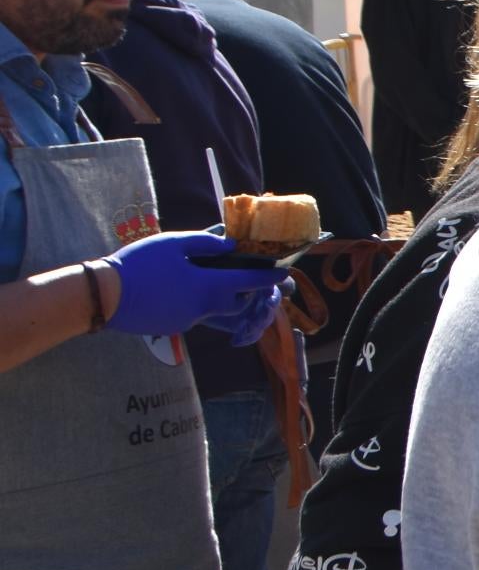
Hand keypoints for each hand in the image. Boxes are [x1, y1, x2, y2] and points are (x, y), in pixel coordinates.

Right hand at [100, 230, 289, 339]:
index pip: (250, 281)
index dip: (269, 276)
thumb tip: (231, 243)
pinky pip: (195, 314)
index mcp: (208, 286)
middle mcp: (203, 308)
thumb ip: (206, 242)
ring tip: (210, 279)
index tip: (284, 272)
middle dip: (246, 291)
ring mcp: (188, 320)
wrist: (104, 296)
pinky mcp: (174, 326)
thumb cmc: (139, 264)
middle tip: (244, 276)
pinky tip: (184, 288)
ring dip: (221, 298)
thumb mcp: (174, 243)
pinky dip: (199, 303)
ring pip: (216, 310)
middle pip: (237, 303)